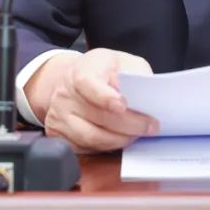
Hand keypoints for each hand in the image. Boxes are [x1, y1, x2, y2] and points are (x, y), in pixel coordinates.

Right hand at [24, 48, 157, 152]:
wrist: (69, 79)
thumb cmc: (101, 70)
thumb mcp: (121, 61)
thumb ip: (135, 73)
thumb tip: (144, 94)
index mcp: (81, 72)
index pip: (89, 85)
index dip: (106, 97)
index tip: (123, 105)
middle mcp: (66, 96)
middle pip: (98, 116)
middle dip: (129, 125)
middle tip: (150, 127)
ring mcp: (60, 117)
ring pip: (92, 137)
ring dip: (119, 139)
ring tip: (136, 134)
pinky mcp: (58, 135)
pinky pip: (85, 148)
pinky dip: (106, 147)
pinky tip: (119, 139)